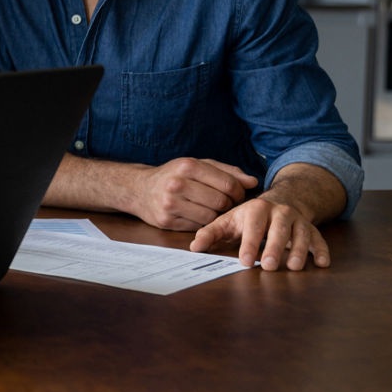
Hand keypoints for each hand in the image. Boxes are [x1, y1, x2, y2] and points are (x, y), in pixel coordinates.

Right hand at [128, 157, 259, 230]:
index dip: (238, 192)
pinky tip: (197, 214)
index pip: (227, 183)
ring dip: (216, 215)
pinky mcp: (166, 220)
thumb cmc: (174, 175)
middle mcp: (177, 184)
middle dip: (229, 205)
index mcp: (187, 166)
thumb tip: (252, 182)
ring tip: (211, 208)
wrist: (139, 189)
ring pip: (211, 216)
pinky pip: (197, 226)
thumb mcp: (197, 165)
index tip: (237, 194)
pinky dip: (202, 222)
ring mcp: (170, 203)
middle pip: (221, 201)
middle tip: (226, 203)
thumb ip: (226, 172)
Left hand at [190, 195, 329, 270]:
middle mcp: (279, 212)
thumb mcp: (228, 222)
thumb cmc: (248, 218)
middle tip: (268, 266)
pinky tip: (322, 263)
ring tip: (294, 267)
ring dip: (299, 250)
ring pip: (301, 234)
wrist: (279, 202)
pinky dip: (322, 250)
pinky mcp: (311, 229)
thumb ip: (211, 233)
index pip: (252, 226)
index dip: (249, 243)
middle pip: (278, 230)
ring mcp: (298, 220)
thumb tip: (194, 248)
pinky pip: (319, 239)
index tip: (244, 261)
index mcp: (256, 209)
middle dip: (274, 247)